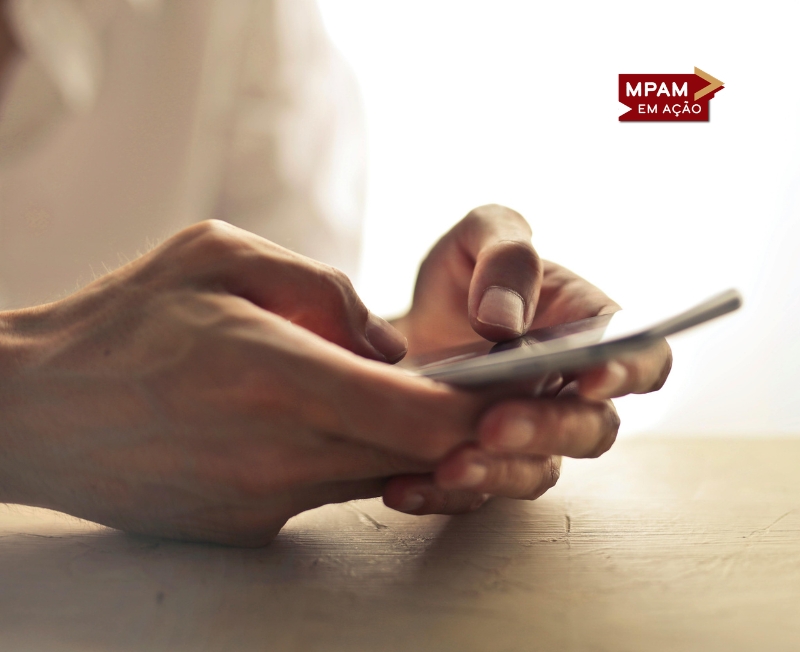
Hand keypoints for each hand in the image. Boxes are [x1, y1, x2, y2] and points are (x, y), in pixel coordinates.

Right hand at [0, 220, 499, 545]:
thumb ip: (323, 288)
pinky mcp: (247, 526)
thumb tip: (386, 342)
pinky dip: (341, 457)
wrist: (35, 409)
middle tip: (458, 385)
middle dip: (451, 424)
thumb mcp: (219, 255)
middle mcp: (283, 454)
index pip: (426, 418)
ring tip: (369, 390)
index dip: (479, 408)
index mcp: (282, 377)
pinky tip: (305, 420)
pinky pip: (326, 490)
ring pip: (376, 476)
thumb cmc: (122, 320)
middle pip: (416, 456)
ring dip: (395, 438)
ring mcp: (265, 501)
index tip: (502, 388)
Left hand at [383, 205, 671, 514]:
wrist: (404, 324)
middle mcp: (568, 392)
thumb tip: (502, 321)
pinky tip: (401, 487)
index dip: (629, 371)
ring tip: (449, 466)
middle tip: (494, 424)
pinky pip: (473, 494)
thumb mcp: (480, 237)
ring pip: (537, 472)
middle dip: (547, 430)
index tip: (591, 378)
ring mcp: (527, 436)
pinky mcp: (481, 464)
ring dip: (498, 473)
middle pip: (590, 428)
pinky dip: (439, 495)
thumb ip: (505, 256)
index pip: (642, 357)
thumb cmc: (464, 276)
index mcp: (588, 330)